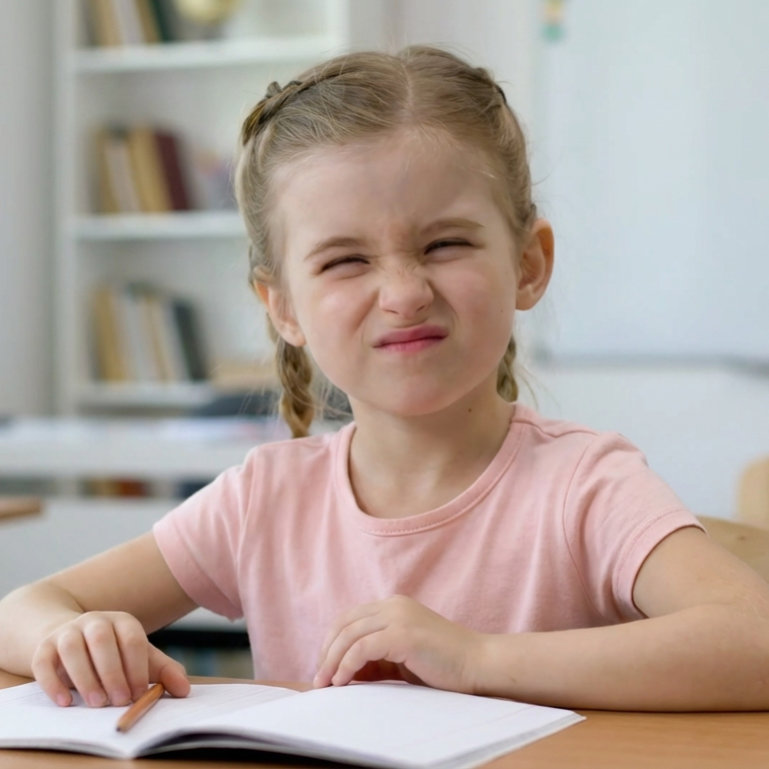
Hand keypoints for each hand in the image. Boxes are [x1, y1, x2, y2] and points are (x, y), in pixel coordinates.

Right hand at [31, 611, 189, 706]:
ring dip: (85, 677)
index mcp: (122, 622)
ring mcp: (67, 631)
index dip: (137, 667)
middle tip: (119, 701)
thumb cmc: (112, 653)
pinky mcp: (44, 647)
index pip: (132, 639)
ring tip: (96, 703)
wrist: (70, 638)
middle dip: (112, 672)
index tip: (139, 694)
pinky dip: (53, 682)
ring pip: (73, 648)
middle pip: (102, 640)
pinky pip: (43, 662)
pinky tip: (66, 703)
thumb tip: (185, 689)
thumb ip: (163, 671)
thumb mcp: (139, 658)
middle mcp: (95, 621)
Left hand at [314, 595, 483, 691]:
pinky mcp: (403, 633)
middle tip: (319, 680)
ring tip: (326, 684)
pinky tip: (344, 681)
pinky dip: (347, 665)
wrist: (479, 664)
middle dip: (326, 652)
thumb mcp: (403, 658)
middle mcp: (394, 605)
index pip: (350, 618)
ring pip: (349, 634)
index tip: (325, 670)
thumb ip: (377, 658)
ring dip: (332, 660)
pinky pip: (362, 648)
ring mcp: (399, 616)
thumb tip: (344, 672)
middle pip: (344, 623)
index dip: (331, 643)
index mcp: (394, 606)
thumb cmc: (444, 665)